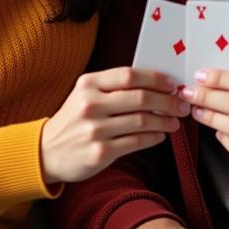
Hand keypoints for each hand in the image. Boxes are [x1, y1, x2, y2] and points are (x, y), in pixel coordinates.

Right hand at [40, 68, 189, 183]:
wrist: (46, 151)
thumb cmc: (74, 119)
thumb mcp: (85, 95)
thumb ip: (113, 87)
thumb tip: (155, 84)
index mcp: (88, 84)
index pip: (129, 75)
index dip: (155, 79)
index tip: (172, 84)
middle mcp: (90, 104)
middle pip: (140, 98)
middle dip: (167, 101)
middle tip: (181, 105)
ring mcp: (95, 130)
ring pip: (142, 121)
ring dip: (164, 121)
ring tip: (174, 122)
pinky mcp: (100, 152)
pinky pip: (136, 142)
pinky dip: (153, 137)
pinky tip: (160, 135)